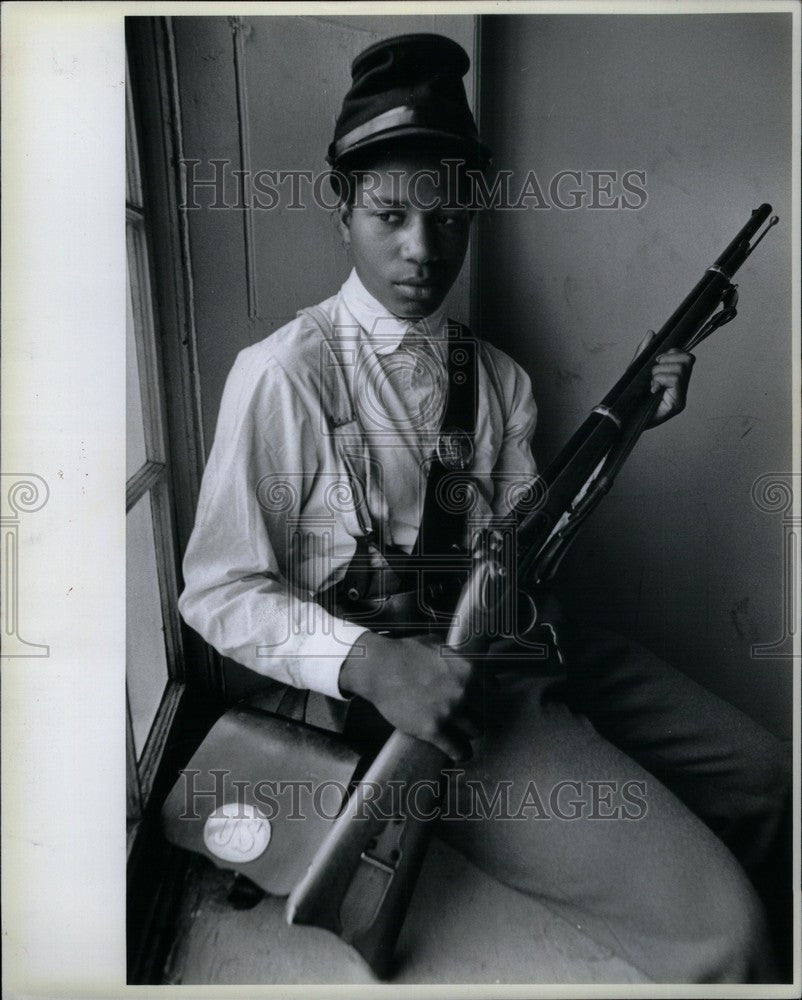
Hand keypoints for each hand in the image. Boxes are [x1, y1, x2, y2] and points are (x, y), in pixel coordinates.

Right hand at [338, 631, 480, 760]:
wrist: (378, 667)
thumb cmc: (404, 652)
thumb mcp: (436, 644)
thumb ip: (454, 655)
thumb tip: (461, 659)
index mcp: (468, 670)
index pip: (493, 689)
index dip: (486, 696)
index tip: (480, 700)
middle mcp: (463, 692)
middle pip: (485, 711)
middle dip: (477, 714)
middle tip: (469, 717)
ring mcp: (449, 712)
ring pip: (474, 731)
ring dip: (469, 734)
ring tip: (465, 736)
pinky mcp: (432, 729)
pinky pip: (456, 749)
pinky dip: (459, 753)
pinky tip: (459, 754)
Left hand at [634, 330, 695, 427]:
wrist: (622, 417)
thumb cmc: (631, 395)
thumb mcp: (636, 369)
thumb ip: (644, 351)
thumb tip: (652, 333)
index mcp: (675, 377)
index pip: (686, 355)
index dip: (672, 352)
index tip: (656, 361)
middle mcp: (681, 386)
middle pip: (688, 359)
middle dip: (666, 361)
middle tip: (653, 373)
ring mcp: (681, 396)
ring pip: (681, 368)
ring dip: (660, 372)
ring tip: (651, 383)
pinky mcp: (678, 404)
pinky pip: (676, 379)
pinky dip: (660, 379)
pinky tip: (653, 389)